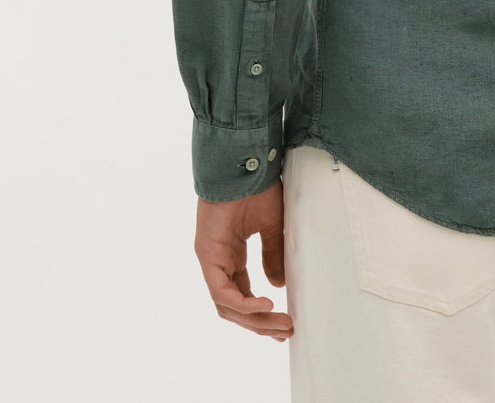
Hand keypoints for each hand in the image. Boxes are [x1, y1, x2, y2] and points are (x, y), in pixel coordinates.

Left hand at [194, 178, 293, 341]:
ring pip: (228, 306)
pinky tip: (266, 306)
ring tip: (281, 324)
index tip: (285, 323)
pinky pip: (222, 292)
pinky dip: (243, 304)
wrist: (245, 162)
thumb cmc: (257, 187)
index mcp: (230, 255)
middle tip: (286, 332)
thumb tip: (278, 286)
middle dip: (261, 324)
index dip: (261, 313)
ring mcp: (211, 260)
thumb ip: (273, 255)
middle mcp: (218, 262)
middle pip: (235, 306)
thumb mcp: (272, 226)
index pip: (242, 295)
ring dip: (255, 320)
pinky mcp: (207, 255)